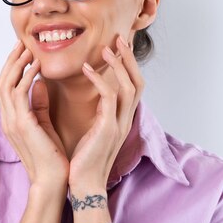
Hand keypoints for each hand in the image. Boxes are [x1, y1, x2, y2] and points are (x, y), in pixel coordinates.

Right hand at [0, 40, 69, 188]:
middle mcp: (7, 119)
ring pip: (6, 84)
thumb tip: (40, 83)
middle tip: (22, 43)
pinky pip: (19, 93)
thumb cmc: (52, 156)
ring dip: (16, 64)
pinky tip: (36, 67)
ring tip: (28, 50)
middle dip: (11, 61)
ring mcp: (12, 121)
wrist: (52, 181)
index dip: (11, 68)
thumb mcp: (44, 125)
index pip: (5, 87)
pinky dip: (26, 76)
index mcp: (11, 119)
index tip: (22, 52)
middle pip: (1, 81)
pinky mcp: (21, 124)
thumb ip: (39, 104)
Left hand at [68, 34, 144, 189]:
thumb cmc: (84, 159)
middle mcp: (125, 119)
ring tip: (107, 46)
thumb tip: (93, 93)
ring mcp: (119, 123)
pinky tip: (87, 68)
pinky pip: (109, 96)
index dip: (129, 65)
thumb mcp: (94, 130)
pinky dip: (100, 79)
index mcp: (122, 119)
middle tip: (120, 38)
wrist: (83, 184)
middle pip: (138, 82)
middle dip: (130, 58)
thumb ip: (98, 111)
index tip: (119, 47)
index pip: (133, 86)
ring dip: (119, 63)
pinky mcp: (108, 128)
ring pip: (129, 86)